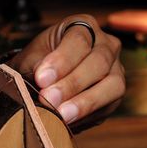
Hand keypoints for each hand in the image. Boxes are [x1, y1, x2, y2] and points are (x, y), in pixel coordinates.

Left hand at [7, 14, 124, 125]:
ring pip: (113, 85)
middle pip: (98, 62)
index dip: (61, 60)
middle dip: (72, 83)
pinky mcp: (115, 94)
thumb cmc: (38, 62)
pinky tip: (69, 121)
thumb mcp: (30, 58)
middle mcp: (106, 44)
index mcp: (83, 26)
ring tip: (62, 115)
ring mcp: (115, 69)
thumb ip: (36, 66)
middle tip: (49, 99)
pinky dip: (88, 115)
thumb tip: (43, 80)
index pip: (78, 40)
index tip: (42, 78)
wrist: (44, 80)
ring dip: (86, 102)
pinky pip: (109, 105)